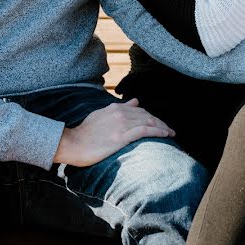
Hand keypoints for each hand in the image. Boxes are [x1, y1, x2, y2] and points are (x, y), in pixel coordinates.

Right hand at [53, 99, 174, 166]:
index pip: (140, 110)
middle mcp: (120, 113)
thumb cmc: (85, 133)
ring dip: (162, 127)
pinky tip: (165, 135)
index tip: (159, 123)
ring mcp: (121, 124)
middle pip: (147, 115)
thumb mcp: (101, 115)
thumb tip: (135, 101)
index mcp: (115, 108)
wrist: (73, 143)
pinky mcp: (122, 136)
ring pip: (149, 122)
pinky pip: (145, 130)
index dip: (152, 116)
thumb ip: (119, 108)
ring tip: (171, 133)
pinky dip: (158, 131)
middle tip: (169, 130)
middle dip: (160, 122)